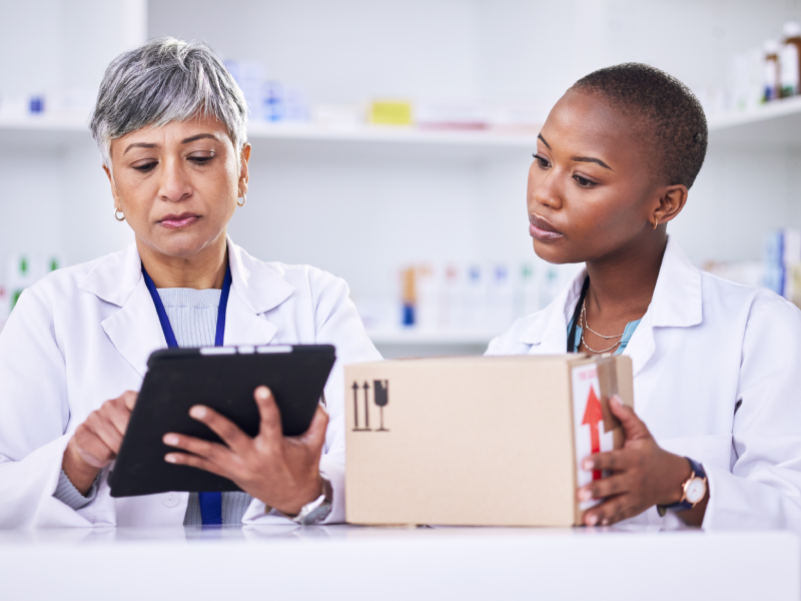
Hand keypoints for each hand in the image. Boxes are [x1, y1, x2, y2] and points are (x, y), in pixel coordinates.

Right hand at [62, 391, 137, 494]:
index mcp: (126, 398)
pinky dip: (108, 456)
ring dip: (120, 451)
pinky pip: (102, 451)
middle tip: (133, 445)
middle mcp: (110, 404)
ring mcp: (94, 417)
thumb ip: (146, 421)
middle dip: (133, 441)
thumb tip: (163, 431)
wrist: (93, 446)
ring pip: (116, 441)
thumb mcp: (135, 425)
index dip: (145, 420)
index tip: (147, 430)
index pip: (140, 403)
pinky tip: (107, 452)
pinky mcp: (81, 432)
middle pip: (128, 426)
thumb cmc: (120, 434)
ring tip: (119, 448)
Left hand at [163, 386, 327, 516]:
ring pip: (211, 453)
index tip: (260, 389)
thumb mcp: (315, 444)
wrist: (294, 497)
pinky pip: (205, 468)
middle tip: (196, 409)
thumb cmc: (303, 468)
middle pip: (231, 436)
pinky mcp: (230, 473)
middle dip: (213, 422)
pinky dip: (187, 461)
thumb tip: (315, 401)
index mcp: (275, 446)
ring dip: (189, 444)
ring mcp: (239, 467)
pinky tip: (171, 455)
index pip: (271, 422)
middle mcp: (254, 457)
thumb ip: (318, 420)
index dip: (267, 406)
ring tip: (169, 435)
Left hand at [577, 396, 695, 526]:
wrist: (674, 478)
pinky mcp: (632, 507)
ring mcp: (633, 496)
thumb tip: (613, 399)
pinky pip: (620, 515)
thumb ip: (627, 416)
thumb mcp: (642, 433)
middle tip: (580, 493)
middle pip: (613, 485)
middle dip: (597, 490)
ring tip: (587, 517)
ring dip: (600, 511)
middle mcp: (633, 479)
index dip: (599, 460)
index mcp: (633, 459)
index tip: (584, 462)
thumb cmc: (652, 454)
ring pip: (616, 505)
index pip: (614, 459)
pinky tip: (595, 525)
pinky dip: (608, 521)